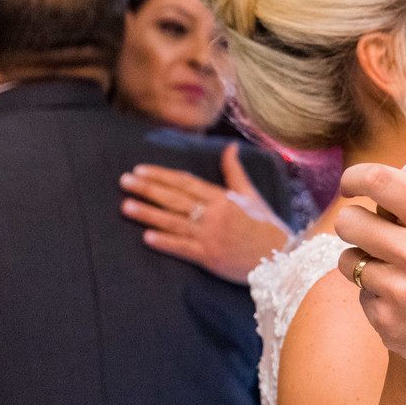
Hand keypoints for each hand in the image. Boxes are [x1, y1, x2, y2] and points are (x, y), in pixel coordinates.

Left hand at [120, 142, 291, 283]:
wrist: (281, 256)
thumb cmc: (266, 224)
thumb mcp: (251, 194)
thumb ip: (235, 171)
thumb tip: (231, 147)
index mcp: (223, 198)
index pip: (186, 183)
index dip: (162, 175)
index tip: (140, 170)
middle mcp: (214, 214)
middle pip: (175, 199)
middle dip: (148, 189)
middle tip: (124, 181)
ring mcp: (211, 236)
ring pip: (174, 222)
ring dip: (149, 214)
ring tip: (125, 206)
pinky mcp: (210, 257)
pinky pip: (184, 248)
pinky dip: (166, 242)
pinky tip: (146, 237)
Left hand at [333, 160, 405, 404]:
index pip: (378, 181)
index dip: (355, 178)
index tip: (350, 184)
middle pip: (349, 221)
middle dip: (354, 220)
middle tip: (366, 227)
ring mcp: (401, 294)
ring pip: (349, 261)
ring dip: (365, 260)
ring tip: (394, 267)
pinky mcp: (389, 325)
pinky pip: (362, 296)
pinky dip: (379, 295)